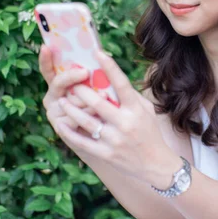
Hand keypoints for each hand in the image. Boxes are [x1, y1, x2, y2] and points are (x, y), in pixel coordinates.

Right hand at [39, 44, 103, 146]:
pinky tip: (100, 115)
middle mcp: (53, 97)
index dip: (45, 59)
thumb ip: (91, 75)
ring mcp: (54, 112)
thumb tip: (99, 53)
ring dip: (87, 98)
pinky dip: (89, 115)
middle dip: (71, 76)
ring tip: (105, 95)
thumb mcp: (96, 88)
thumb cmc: (100, 106)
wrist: (100, 136)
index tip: (46, 47)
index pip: (48, 69)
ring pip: (70, 100)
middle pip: (58, 82)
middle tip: (85, 71)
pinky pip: (75, 118)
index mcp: (58, 84)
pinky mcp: (60, 127)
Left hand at [56, 50, 179, 186]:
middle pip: (98, 102)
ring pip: (86, 121)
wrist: (157, 165)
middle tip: (70, 82)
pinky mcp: (106, 154)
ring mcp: (115, 140)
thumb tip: (111, 79)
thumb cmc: (150, 132)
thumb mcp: (146, 111)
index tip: (98, 53)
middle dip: (81, 91)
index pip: (122, 84)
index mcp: (136, 109)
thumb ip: (130, 96)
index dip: (110, 67)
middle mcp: (125, 123)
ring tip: (62, 100)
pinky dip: (69, 132)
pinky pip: (83, 141)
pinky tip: (60, 123)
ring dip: (71, 109)